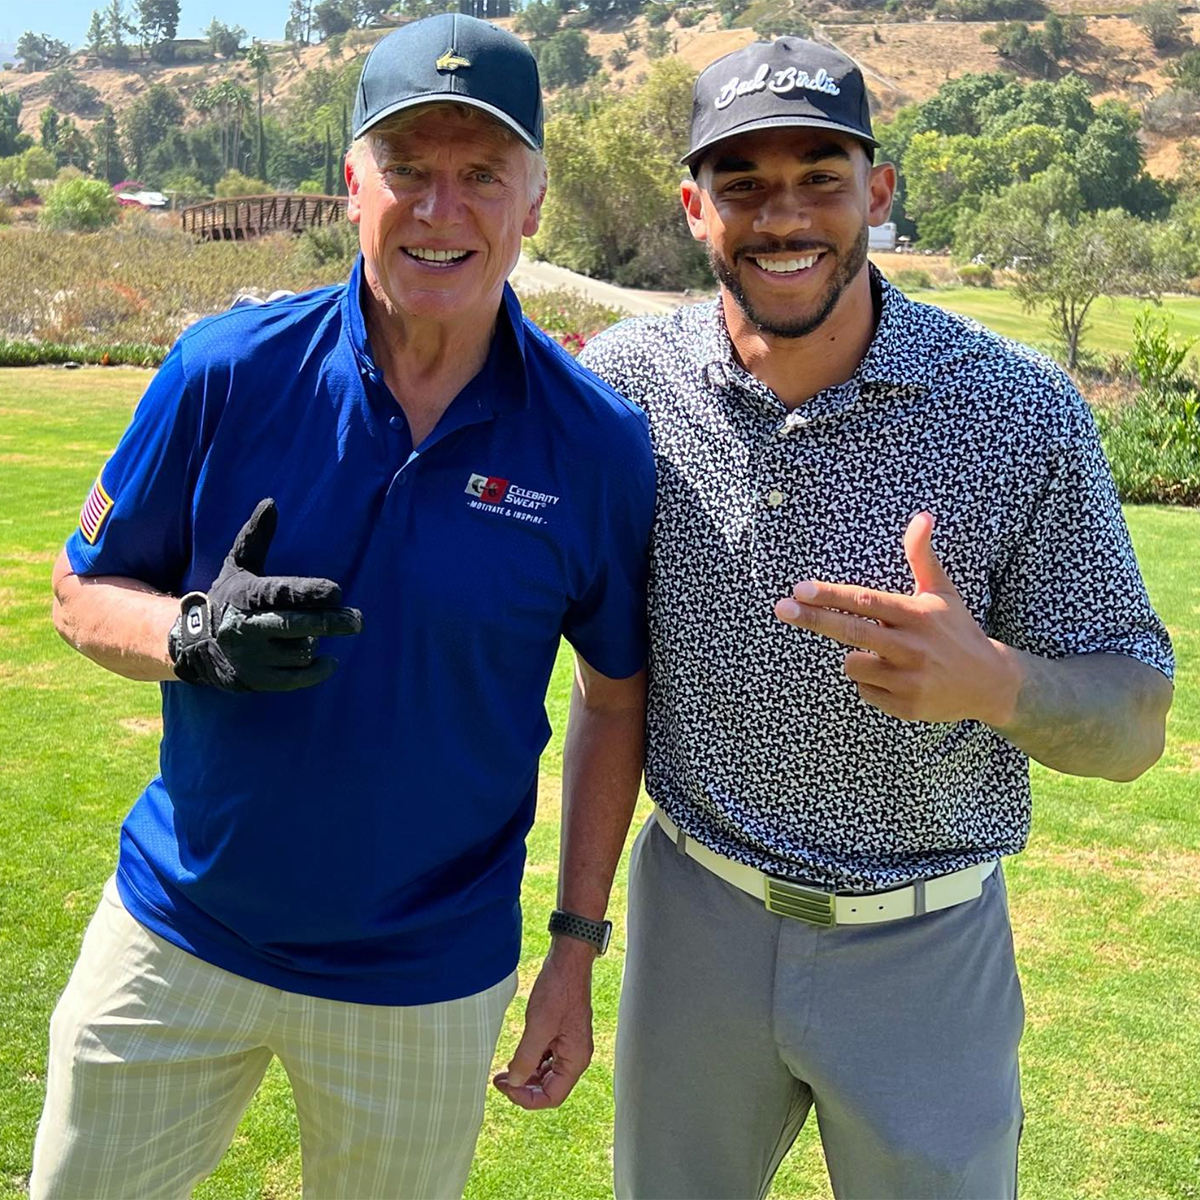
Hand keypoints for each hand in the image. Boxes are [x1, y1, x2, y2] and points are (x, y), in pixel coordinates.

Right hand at [169, 498, 362, 691]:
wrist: (193, 646)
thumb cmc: (228, 599)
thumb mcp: (238, 566)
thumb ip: (256, 537)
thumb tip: (271, 502)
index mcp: (245, 595)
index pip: (281, 592)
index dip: (310, 593)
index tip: (337, 592)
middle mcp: (246, 626)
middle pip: (295, 625)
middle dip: (329, 622)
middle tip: (357, 621)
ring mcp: (250, 656)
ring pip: (300, 651)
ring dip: (315, 642)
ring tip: (316, 634)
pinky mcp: (256, 680)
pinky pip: (296, 678)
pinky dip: (317, 671)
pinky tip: (330, 661)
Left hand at [493, 939, 594, 1110]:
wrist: (568, 961)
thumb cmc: (559, 989)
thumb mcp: (539, 1025)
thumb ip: (526, 1058)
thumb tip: (514, 1083)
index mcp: (575, 1059)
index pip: (552, 1097)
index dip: (526, 1099)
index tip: (506, 1088)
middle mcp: (575, 1056)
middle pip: (549, 1088)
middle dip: (524, 1088)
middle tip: (501, 1080)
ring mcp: (569, 1045)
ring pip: (546, 1074)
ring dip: (526, 1075)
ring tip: (505, 1071)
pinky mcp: (562, 1035)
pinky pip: (546, 1058)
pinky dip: (531, 1061)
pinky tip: (516, 1056)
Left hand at [774, 512, 1020, 725]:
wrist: (991, 684)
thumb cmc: (957, 631)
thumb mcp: (943, 592)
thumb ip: (923, 557)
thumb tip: (921, 515)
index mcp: (917, 615)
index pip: (866, 601)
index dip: (831, 595)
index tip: (800, 588)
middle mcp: (912, 647)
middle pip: (852, 632)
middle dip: (814, 619)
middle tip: (780, 608)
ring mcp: (909, 679)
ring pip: (853, 665)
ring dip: (856, 657)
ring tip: (884, 654)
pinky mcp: (906, 707)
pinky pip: (865, 691)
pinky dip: (871, 683)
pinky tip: (898, 678)